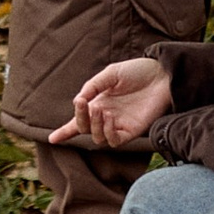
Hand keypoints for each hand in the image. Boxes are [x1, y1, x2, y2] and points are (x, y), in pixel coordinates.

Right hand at [46, 57, 172, 147]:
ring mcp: (118, 125)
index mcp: (98, 102)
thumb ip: (93, 86)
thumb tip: (78, 100)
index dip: (65, 131)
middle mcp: (106, 117)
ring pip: (97, 138)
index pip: (79, 121)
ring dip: (94, 125)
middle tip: (83, 104)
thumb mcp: (111, 73)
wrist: (161, 75)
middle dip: (79, 118)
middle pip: (84, 129)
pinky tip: (109, 117)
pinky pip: (114, 141)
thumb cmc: (137, 72)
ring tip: (99, 110)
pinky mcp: (132, 131)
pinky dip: (107, 132)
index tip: (51, 139)